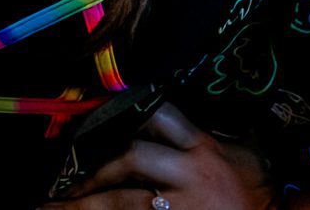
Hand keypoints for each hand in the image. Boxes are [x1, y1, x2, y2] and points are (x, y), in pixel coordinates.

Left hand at [43, 103, 280, 209]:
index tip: (91, 114)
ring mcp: (185, 204)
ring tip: (57, 208)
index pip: (159, 115)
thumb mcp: (234, 149)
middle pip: (132, 158)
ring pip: (127, 201)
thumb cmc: (252, 187)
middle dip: (94, 171)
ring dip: (90, 203)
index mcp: (202, 146)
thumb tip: (149, 114)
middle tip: (64, 184)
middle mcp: (191, 172)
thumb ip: (196, 132)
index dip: (122, 109)